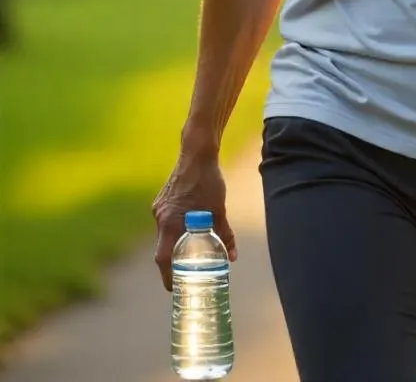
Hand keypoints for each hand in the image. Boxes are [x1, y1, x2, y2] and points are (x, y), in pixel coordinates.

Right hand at [152, 152, 236, 290]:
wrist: (197, 150)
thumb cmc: (208, 179)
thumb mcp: (219, 209)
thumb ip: (224, 234)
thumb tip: (232, 257)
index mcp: (169, 221)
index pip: (163, 258)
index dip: (168, 276)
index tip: (175, 288)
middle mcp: (160, 216)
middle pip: (162, 249)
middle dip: (172, 264)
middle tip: (184, 277)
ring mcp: (159, 207)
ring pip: (164, 234)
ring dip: (175, 245)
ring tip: (188, 256)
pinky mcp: (163, 199)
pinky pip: (166, 221)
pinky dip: (176, 230)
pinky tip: (189, 231)